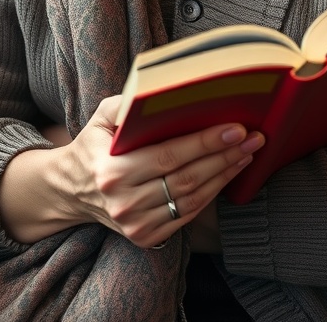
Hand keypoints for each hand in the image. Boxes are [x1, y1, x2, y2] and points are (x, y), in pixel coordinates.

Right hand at [0, 96, 264, 247]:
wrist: (72, 190)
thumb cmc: (94, 144)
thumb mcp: (101, 116)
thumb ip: (127, 103)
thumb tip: (162, 90)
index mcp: (111, 171)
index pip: (168, 156)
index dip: (205, 143)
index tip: (235, 128)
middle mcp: (123, 203)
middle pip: (186, 179)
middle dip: (225, 157)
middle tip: (253, 137)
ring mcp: (135, 224)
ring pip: (192, 199)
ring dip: (225, 175)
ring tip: (248, 152)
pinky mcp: (146, 236)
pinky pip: (188, 215)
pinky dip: (212, 194)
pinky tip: (227, 173)